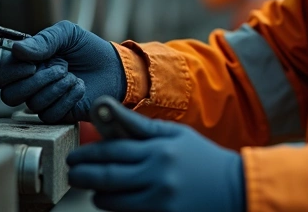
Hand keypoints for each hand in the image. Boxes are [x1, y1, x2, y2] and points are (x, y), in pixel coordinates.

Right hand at [0, 21, 125, 122]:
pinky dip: (66, 98)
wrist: (114, 67)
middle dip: (32, 80)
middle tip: (56, 66)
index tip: (18, 67)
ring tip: (71, 74)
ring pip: (31, 104)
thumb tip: (17, 50)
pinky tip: (77, 86)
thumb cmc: (87, 48)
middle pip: (9, 94)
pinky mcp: (58, 115)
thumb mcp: (67, 34)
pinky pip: (49, 114)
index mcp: (26, 62)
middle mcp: (30, 83)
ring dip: (54, 86)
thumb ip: (43, 40)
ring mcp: (43, 100)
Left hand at [67, 101, 244, 211]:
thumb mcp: (173, 134)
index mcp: (159, 148)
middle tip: (72, 173)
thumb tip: (104, 106)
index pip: (113, 150)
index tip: (75, 155)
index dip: (89, 154)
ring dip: (97, 194)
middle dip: (83, 175)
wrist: (235, 188)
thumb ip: (138, 125)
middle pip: (108, 175)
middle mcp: (158, 174)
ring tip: (91, 188)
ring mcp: (161, 199)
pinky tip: (111, 201)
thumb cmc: (200, 158)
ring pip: (114, 200)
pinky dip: (116, 208)